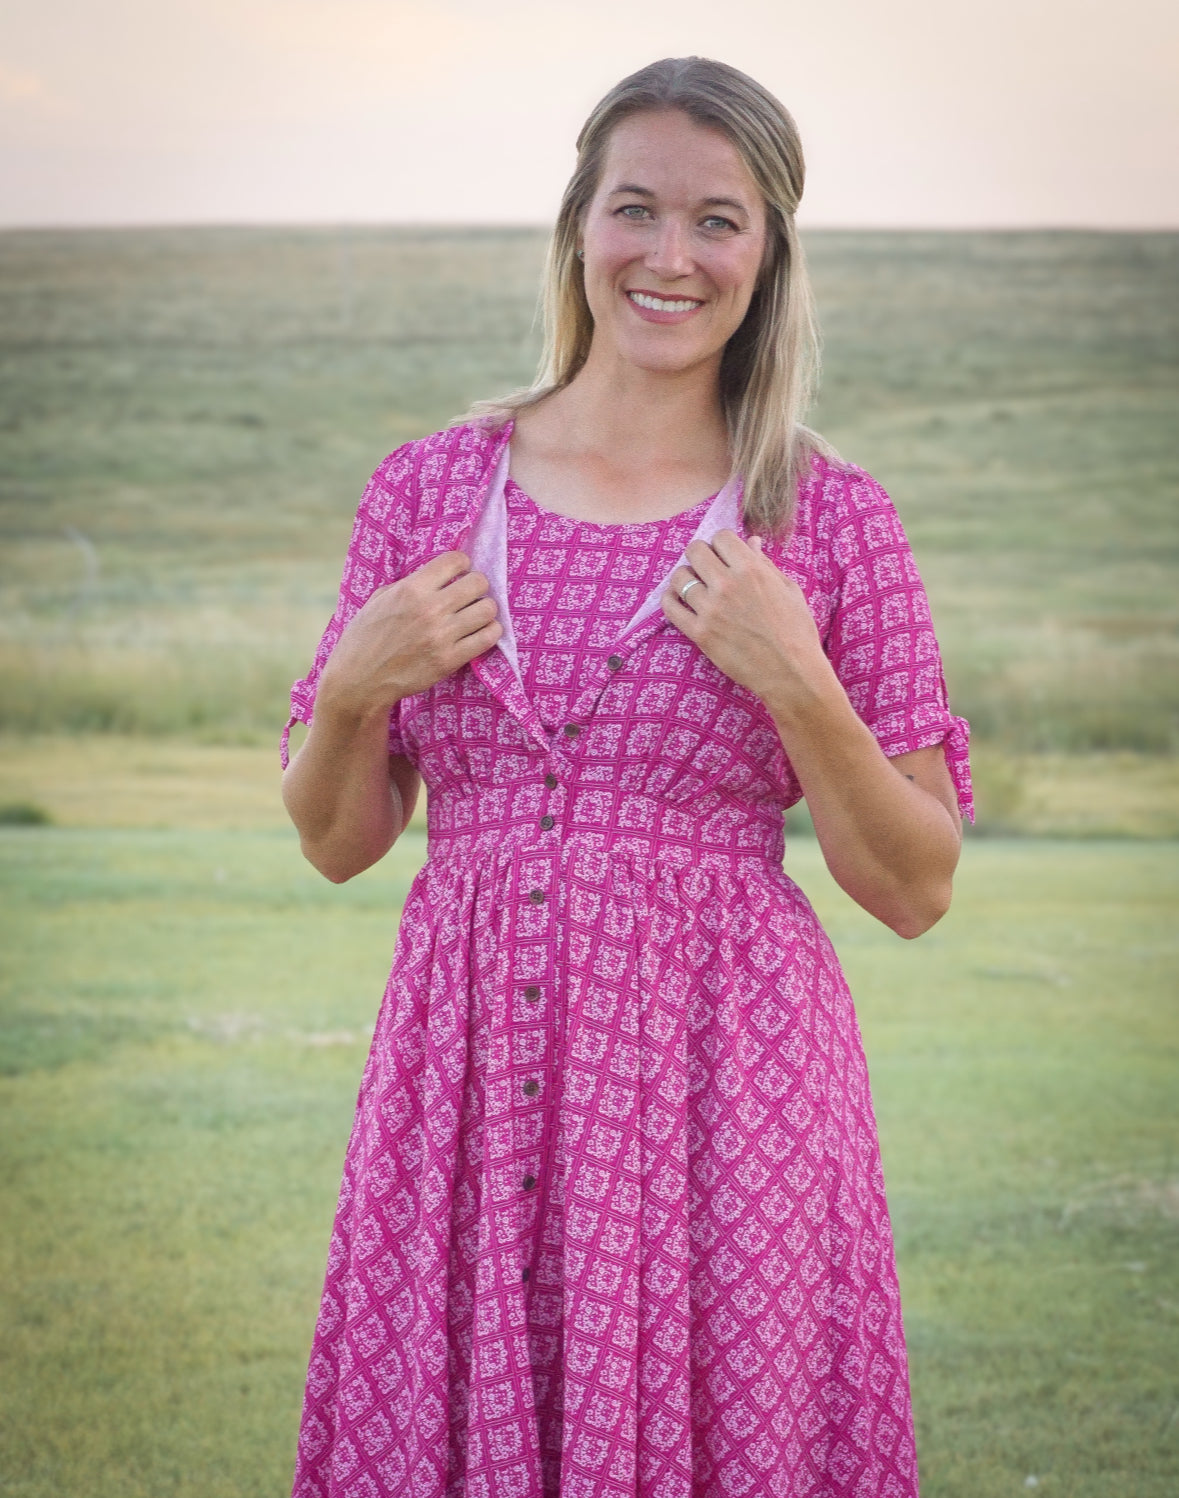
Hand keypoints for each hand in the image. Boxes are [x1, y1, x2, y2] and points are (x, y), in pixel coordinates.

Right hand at [317, 551, 501, 722]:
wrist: (359, 679)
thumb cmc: (366, 637)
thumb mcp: (380, 599)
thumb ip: (410, 584)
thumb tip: (439, 576)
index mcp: (411, 589)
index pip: (456, 561)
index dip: (461, 565)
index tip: (458, 574)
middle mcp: (430, 609)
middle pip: (478, 583)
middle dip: (476, 586)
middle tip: (469, 595)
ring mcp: (442, 636)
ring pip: (488, 609)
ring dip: (485, 610)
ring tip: (475, 615)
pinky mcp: (450, 660)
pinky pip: (488, 638)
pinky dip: (489, 632)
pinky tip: (479, 632)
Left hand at [661, 530, 830, 717]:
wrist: (791, 672)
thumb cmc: (796, 631)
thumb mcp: (788, 589)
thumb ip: (765, 563)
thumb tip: (750, 542)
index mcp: (751, 569)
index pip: (720, 537)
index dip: (722, 544)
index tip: (724, 555)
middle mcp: (727, 584)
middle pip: (695, 550)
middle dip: (700, 555)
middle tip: (706, 568)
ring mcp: (711, 609)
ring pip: (679, 577)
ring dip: (685, 578)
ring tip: (694, 587)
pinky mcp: (699, 633)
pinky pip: (670, 607)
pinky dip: (671, 600)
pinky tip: (679, 601)